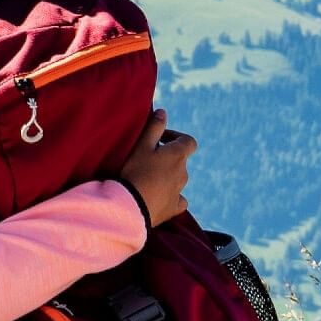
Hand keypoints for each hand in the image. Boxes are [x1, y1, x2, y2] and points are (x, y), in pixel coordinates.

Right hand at [117, 109, 195, 224]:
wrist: (131, 206)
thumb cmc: (135, 171)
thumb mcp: (141, 145)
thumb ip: (154, 127)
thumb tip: (163, 112)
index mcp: (178, 155)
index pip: (189, 141)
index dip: (176, 137)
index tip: (160, 139)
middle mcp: (183, 173)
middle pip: (180, 161)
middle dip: (167, 157)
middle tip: (146, 158)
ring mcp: (180, 191)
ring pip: (177, 179)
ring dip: (166, 175)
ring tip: (146, 178)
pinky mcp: (174, 208)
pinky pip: (177, 199)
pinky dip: (170, 196)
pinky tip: (158, 197)